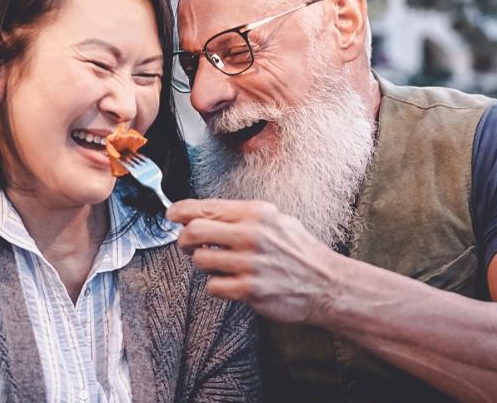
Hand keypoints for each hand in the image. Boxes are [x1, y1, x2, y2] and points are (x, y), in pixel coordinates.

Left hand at [167, 198, 344, 323]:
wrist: (325, 283)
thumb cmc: (299, 251)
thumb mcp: (276, 220)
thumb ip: (242, 216)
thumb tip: (203, 213)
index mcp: (256, 214)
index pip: (206, 207)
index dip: (181, 211)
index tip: (172, 215)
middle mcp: (252, 235)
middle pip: (194, 232)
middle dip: (184, 239)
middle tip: (187, 244)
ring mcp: (249, 264)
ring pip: (200, 260)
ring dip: (203, 264)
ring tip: (220, 265)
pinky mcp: (249, 290)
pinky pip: (213, 286)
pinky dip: (217, 285)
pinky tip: (232, 282)